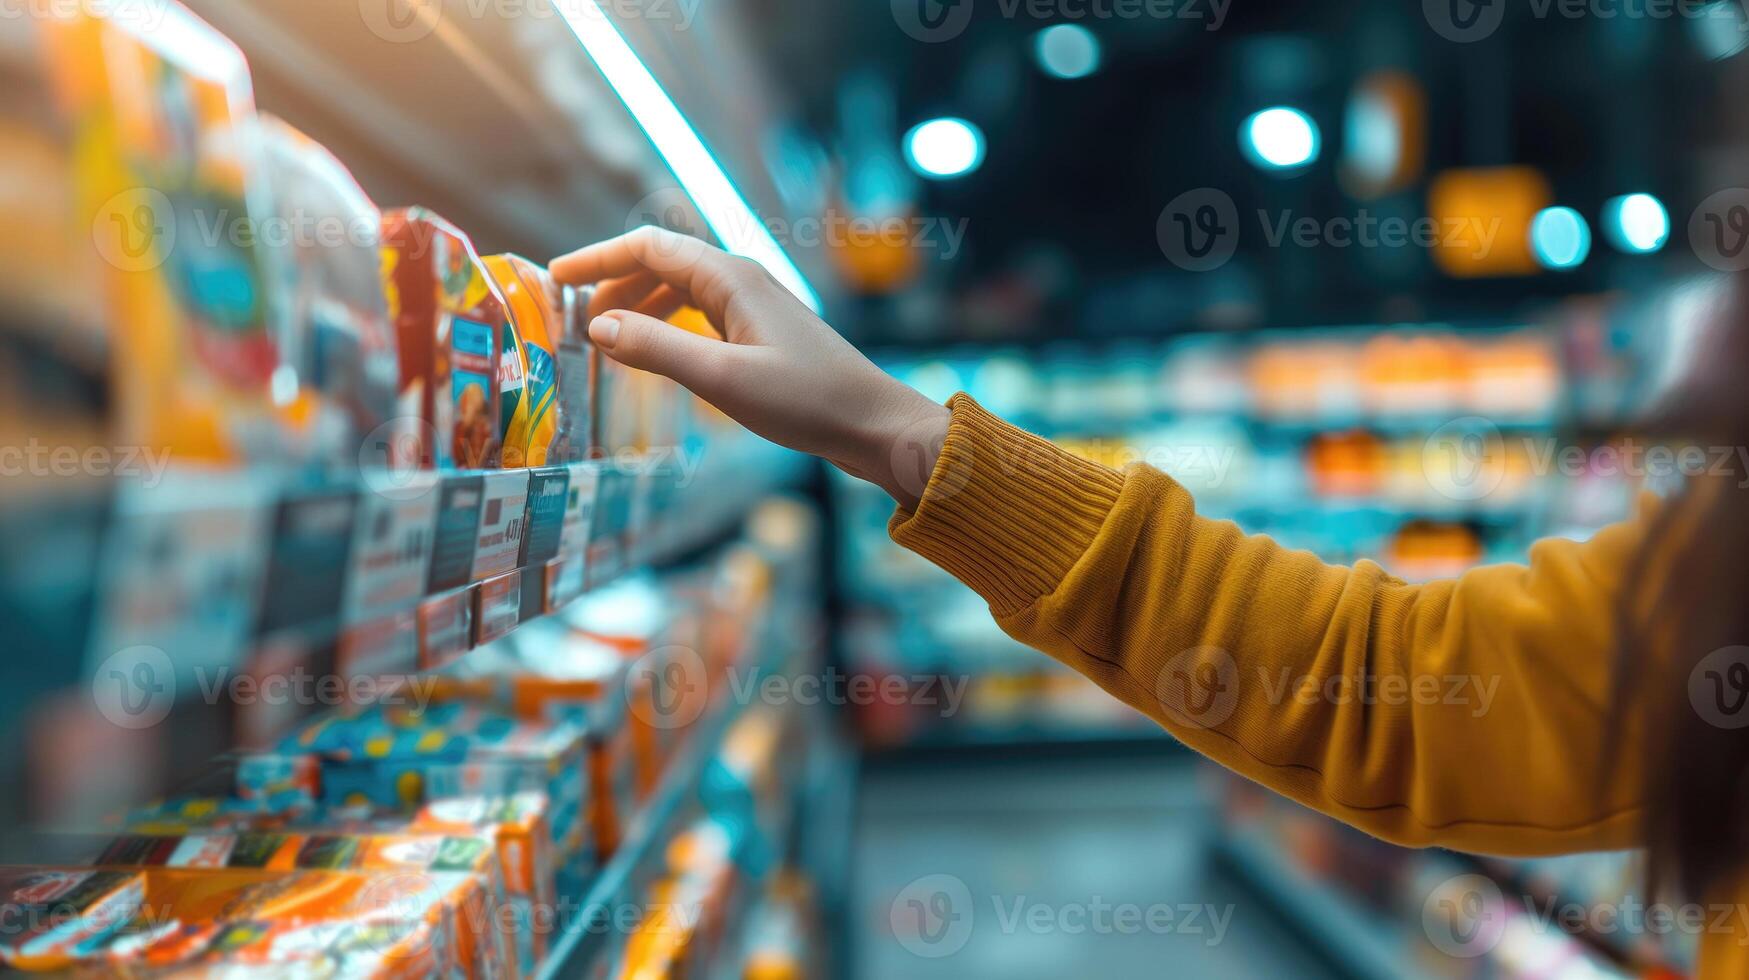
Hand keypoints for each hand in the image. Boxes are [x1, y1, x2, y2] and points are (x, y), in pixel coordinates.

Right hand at [549, 227, 950, 509]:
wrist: (874, 424)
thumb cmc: (807, 402)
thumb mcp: (723, 380)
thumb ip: (658, 350)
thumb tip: (599, 326)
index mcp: (730, 278)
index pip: (648, 247)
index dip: (596, 258)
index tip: (554, 278)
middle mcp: (742, 280)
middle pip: (662, 263)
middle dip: (613, 284)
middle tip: (575, 321)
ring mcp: (755, 305)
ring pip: (682, 289)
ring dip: (639, 305)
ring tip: (608, 339)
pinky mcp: (764, 332)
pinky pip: (702, 314)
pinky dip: (669, 325)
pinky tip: (658, 353)